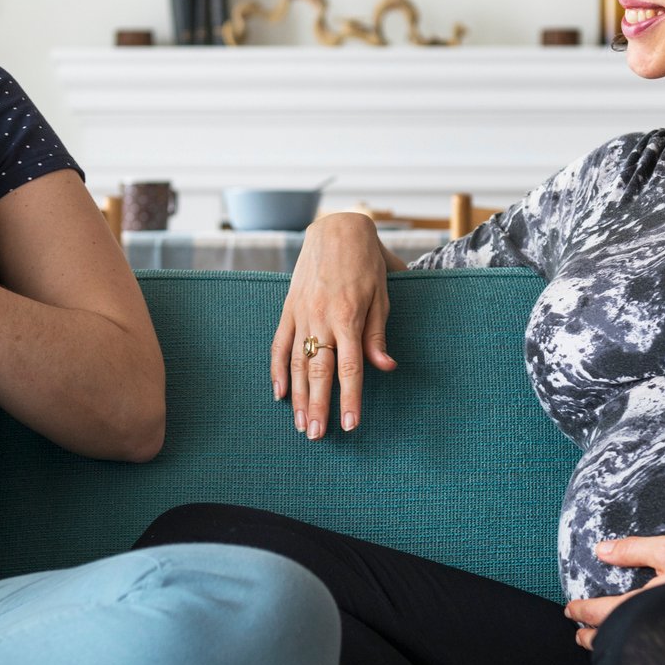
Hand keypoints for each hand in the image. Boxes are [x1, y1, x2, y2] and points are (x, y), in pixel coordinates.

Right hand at [270, 213, 396, 439]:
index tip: (350, 425)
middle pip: (319, 371)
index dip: (350, 398)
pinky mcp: (288, 308)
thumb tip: (386, 368)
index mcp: (348, 315)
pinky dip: (278, 370)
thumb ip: (378, 334)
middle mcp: (321, 317)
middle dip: (318, 406)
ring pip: (297, 363)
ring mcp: (301, 314)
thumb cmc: (366, 263)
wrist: (337, 228)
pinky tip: (280, 394)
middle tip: (317, 435)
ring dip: (298, 396)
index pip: (350, 367)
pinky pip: (279, 344)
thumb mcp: (382, 295)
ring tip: (301, 424)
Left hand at [564, 536, 664, 648]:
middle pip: (610, 640)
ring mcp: (663, 647)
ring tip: (600, 643)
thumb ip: (635, 549)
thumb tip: (602, 550)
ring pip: (627, 653)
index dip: (583, 611)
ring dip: (609, 648)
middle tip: (580, 634)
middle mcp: (650, 631)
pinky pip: (646, 658)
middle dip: (591, 637)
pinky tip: (634, 650)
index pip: (602, 613)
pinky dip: (632, 654)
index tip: (571, 610)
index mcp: (644, 606)